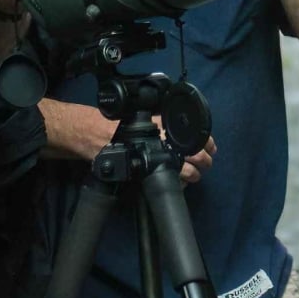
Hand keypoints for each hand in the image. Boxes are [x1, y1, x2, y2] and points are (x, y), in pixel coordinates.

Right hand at [41, 102, 215, 184]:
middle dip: (202, 160)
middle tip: (206, 164)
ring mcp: (148, 155)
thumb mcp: (137, 115)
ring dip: (191, 174)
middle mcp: (156, 139)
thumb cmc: (110, 122)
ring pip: (180, 168)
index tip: (212, 148)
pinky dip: (173, 182)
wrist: (86, 133)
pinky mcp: (139, 170)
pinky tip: (178, 182)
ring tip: (196, 176)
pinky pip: (162, 179)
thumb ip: (155, 120)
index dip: (205, 142)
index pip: (189, 133)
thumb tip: (175, 128)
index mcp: (158, 124)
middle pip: (190, 152)